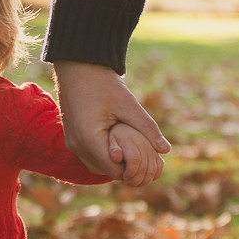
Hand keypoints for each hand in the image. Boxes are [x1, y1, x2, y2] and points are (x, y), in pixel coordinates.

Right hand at [55, 61, 171, 182]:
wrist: (78, 66)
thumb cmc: (103, 83)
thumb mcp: (128, 104)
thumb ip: (147, 128)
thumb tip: (166, 150)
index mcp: (90, 139)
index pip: (115, 170)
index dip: (134, 169)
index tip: (149, 161)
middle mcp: (77, 146)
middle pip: (106, 171)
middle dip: (126, 167)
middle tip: (145, 156)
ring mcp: (72, 143)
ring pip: (97, 166)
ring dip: (114, 162)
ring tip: (133, 150)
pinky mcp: (72, 139)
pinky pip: (90, 157)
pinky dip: (105, 155)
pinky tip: (119, 144)